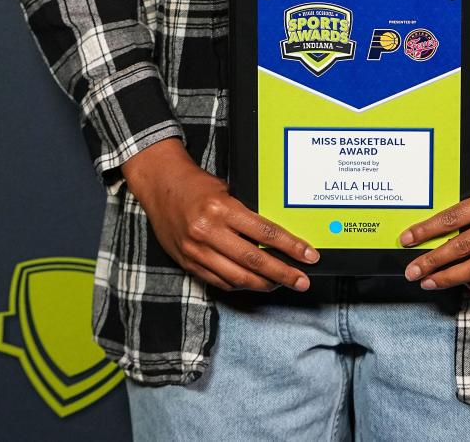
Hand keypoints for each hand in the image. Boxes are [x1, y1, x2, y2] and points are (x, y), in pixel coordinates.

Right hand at [121, 137, 319, 292]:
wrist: (160, 185)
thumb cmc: (196, 184)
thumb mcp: (225, 190)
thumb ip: (244, 213)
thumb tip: (275, 235)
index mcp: (221, 209)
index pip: (265, 232)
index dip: (290, 246)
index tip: (309, 255)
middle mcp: (208, 232)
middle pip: (254, 259)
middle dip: (283, 273)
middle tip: (302, 281)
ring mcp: (196, 250)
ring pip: (237, 276)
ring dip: (263, 284)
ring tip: (282, 284)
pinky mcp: (188, 262)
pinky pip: (220, 281)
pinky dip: (240, 284)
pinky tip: (255, 283)